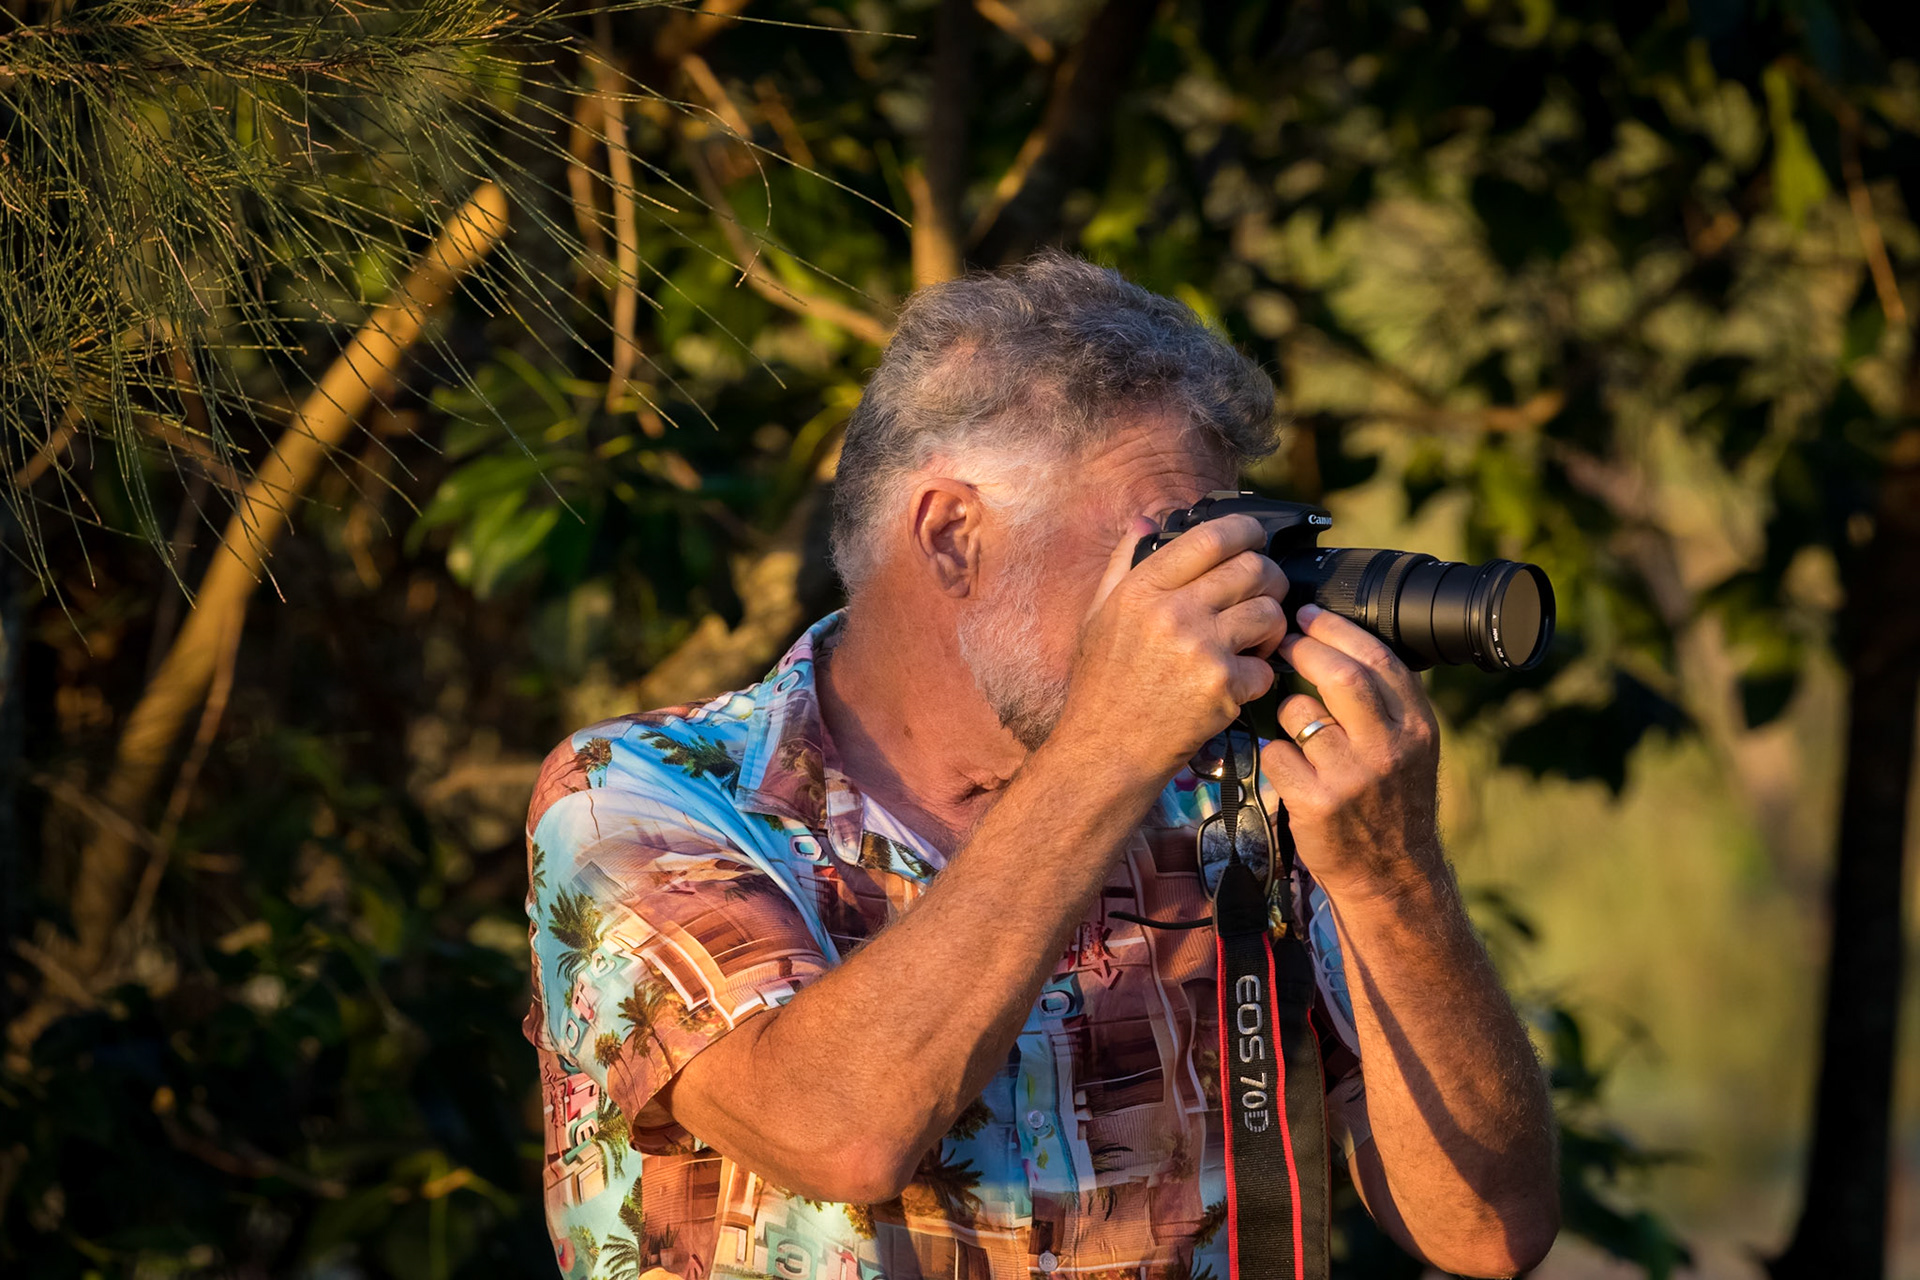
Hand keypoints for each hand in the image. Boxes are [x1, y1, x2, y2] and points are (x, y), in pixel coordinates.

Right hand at [1050, 514, 1290, 786]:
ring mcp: (1200, 648)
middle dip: (1270, 580)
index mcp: (1142, 588)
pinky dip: (1259, 676)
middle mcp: (1172, 611)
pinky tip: (1237, 684)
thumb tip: (1145, 523)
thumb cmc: (1103, 684)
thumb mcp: (1098, 617)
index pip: (1212, 537)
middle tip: (1265, 596)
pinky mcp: (1222, 686)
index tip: (1256, 538)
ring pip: (1271, 613)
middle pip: (1254, 569)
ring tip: (1252, 642)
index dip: (1246, 530)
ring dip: (1271, 627)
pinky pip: (1266, 667)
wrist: (1106, 750)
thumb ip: (1121, 565)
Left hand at [1259, 603, 1442, 901]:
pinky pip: (1277, 753)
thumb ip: (1387, 702)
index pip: (1379, 659)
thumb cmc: (1393, 803)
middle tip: (1282, 640)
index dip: (1338, 630)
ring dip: (1286, 708)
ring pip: (1299, 713)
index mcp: (1417, 727)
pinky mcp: (1316, 803)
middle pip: (1342, 676)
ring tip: (1294, 722)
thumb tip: (1342, 642)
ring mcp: (1353, 777)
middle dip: (1304, 648)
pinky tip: (1287, 764)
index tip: (1309, 615)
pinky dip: (1274, 752)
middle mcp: (1389, 748)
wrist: (1391, 876)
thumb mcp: (1411, 749)